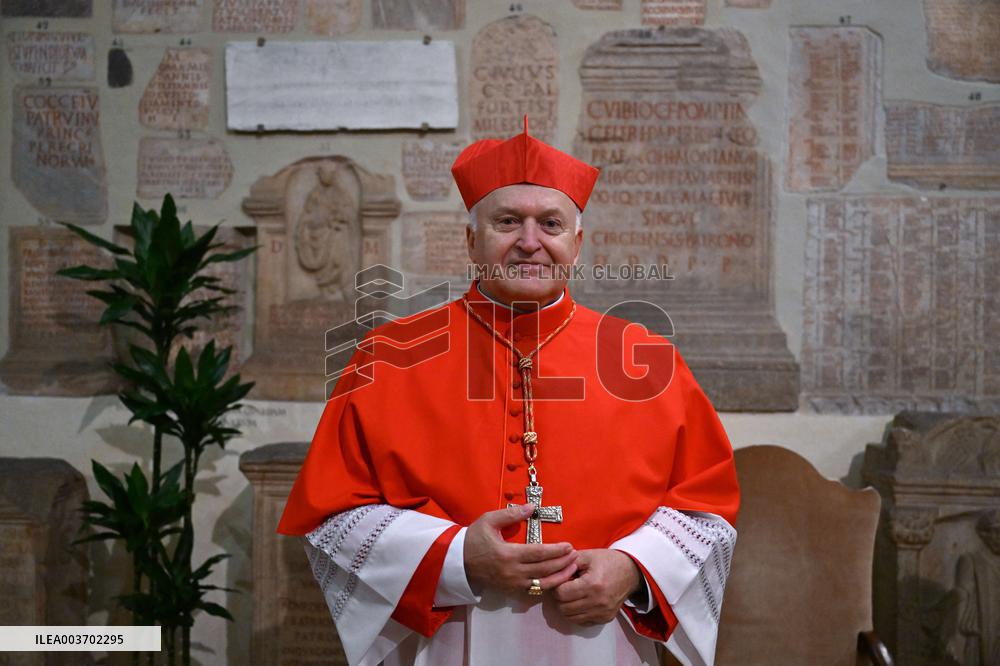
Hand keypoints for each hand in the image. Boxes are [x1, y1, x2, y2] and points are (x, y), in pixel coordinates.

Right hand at [463, 504, 578, 594]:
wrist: (458, 562)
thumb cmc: (474, 538)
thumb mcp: (489, 521)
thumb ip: (512, 514)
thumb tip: (532, 507)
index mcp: (507, 554)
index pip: (539, 553)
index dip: (556, 550)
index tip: (569, 545)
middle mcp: (512, 572)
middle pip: (544, 569)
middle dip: (563, 563)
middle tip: (576, 555)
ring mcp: (512, 584)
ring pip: (542, 583)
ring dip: (560, 576)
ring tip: (572, 568)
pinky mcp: (511, 590)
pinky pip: (534, 590)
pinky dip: (548, 585)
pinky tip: (558, 579)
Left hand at [553, 549, 640, 624]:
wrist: (630, 572)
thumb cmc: (607, 561)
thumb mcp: (587, 556)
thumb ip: (567, 563)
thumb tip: (550, 573)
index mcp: (592, 585)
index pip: (561, 593)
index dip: (556, 586)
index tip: (561, 579)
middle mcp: (598, 602)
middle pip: (564, 608)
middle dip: (560, 597)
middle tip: (564, 586)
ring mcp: (602, 613)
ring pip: (570, 617)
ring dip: (567, 606)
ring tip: (572, 594)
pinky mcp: (605, 619)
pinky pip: (581, 621)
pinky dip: (576, 613)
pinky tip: (580, 601)